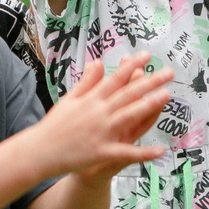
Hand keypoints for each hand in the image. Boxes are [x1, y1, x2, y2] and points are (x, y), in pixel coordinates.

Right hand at [36, 53, 173, 179]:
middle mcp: (97, 112)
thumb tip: (98, 62)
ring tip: (167, 96)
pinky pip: (126, 153)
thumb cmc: (54, 125)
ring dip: (148, 106)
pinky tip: (160, 150)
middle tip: (169, 73)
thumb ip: (87, 82)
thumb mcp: (69, 99)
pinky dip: (143, 152)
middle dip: (149, 82)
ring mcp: (100, 132)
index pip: (115, 79)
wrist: (39, 151)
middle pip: (127, 94)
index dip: (132, 66)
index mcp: (90, 99)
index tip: (147, 56)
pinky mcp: (101, 152)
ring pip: (128, 116)